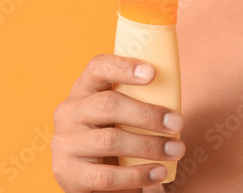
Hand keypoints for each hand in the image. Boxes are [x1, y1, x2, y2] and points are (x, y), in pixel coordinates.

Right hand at [51, 54, 183, 191]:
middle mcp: (69, 113)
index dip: (123, 67)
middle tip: (177, 123)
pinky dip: (137, 174)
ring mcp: (65, 143)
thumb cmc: (113, 134)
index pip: (97, 68)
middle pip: (107, 104)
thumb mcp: (118, 114)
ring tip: (176, 150)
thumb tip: (175, 105)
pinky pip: (106, 175)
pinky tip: (158, 172)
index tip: (152, 73)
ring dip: (149, 145)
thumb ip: (137, 101)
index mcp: (84, 90)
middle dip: (147, 114)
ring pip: (109, 140)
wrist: (87, 176)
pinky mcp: (68, 173)